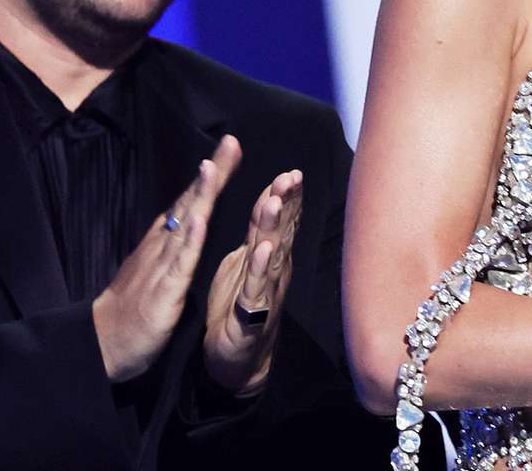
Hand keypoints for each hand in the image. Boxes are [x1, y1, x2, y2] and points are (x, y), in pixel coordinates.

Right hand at [93, 135, 241, 381]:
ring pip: (185, 225)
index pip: (191, 200)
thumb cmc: (132, 307)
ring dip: (200, 196)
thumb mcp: (156, 267)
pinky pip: (179, 262)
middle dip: (212, 173)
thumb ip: (172, 242)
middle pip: (190, 202)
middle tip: (231, 142)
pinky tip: (200, 219)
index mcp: (164, 241)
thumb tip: (188, 216)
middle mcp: (162, 246)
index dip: (212, 175)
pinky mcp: (164, 291)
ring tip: (213, 167)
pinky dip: (190, 240)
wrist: (102, 344)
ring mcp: (161, 266)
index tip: (231, 147)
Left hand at [203, 168, 304, 394]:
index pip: (281, 221)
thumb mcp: (246, 263)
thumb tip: (270, 198)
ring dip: (274, 228)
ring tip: (274, 203)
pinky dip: (258, 269)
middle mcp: (273, 271)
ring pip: (270, 255)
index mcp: (268, 256)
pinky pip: (254, 289)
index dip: (287, 197)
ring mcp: (265, 292)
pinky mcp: (250, 316)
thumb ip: (258, 232)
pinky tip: (262, 250)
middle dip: (287, 203)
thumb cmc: (241, 308)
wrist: (239, 359)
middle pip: (282, 231)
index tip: (292, 172)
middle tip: (291, 177)